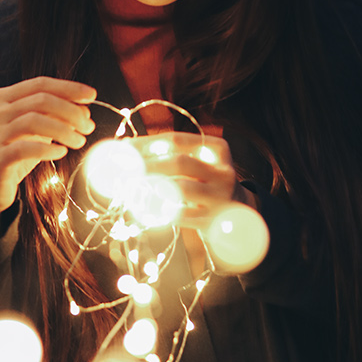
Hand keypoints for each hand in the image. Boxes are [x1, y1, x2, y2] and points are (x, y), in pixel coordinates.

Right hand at [0, 76, 95, 232]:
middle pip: (40, 101)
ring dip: (64, 129)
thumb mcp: (32, 130)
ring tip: (79, 140)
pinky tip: (61, 151)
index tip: (91, 95)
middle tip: (88, 125)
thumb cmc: (11, 152)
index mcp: (3, 98)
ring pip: (34, 121)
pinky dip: (48, 148)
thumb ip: (53, 115)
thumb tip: (84, 109)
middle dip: (71, 111)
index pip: (40, 84)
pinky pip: (26, 149)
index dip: (69, 88)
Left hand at [126, 133, 253, 227]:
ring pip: (181, 189)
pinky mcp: (213, 221)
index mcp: (217, 149)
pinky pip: (181, 215)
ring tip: (132, 189)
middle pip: (180, 163)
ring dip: (152, 188)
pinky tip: (146, 210)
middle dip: (148, 164)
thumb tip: (126, 148)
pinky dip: (160, 212)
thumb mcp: (198, 163)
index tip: (125, 147)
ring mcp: (220, 197)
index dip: (148, 143)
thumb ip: (170, 154)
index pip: (178, 140)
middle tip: (125, 169)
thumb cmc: (204, 184)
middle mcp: (223, 171)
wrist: (236, 215)